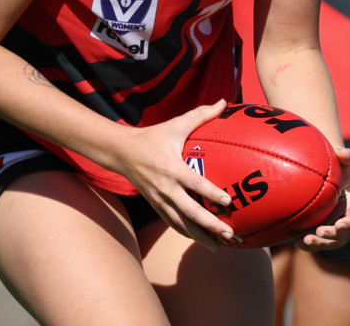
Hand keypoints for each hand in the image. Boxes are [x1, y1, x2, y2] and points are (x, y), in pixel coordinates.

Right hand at [116, 100, 238, 250]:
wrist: (122, 152)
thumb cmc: (153, 136)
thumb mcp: (175, 124)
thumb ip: (200, 114)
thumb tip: (223, 102)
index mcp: (171, 168)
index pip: (194, 183)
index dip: (211, 193)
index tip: (228, 201)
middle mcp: (165, 187)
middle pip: (189, 211)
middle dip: (208, 225)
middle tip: (228, 233)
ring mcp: (159, 199)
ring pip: (180, 223)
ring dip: (199, 236)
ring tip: (218, 246)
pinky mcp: (155, 205)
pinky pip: (172, 223)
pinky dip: (186, 232)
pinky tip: (201, 240)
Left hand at [295, 146, 349, 251]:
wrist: (333, 179)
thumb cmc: (343, 170)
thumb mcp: (347, 164)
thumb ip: (348, 158)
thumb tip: (345, 152)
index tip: (339, 225)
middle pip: (344, 235)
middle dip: (332, 236)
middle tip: (319, 232)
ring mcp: (338, 231)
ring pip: (330, 242)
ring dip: (319, 243)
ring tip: (304, 241)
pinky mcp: (325, 233)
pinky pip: (318, 241)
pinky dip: (309, 244)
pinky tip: (295, 243)